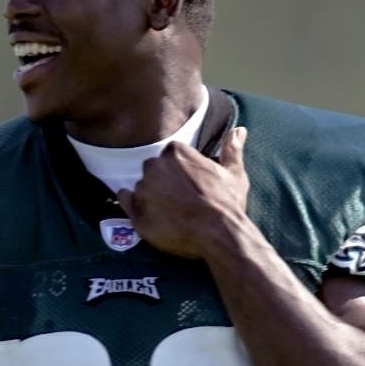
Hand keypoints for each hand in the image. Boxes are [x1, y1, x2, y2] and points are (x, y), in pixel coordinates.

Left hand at [117, 126, 248, 257]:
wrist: (218, 235)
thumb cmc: (227, 203)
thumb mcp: (234, 174)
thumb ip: (232, 149)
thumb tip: (240, 130)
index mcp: (175, 152)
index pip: (170, 154)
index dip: (180, 169)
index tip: (189, 182)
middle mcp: (154, 166)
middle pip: (153, 169)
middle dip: (163, 180)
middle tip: (179, 198)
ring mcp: (143, 189)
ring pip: (142, 186)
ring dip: (151, 195)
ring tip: (170, 211)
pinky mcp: (136, 211)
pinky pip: (124, 200)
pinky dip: (131, 203)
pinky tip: (146, 212)